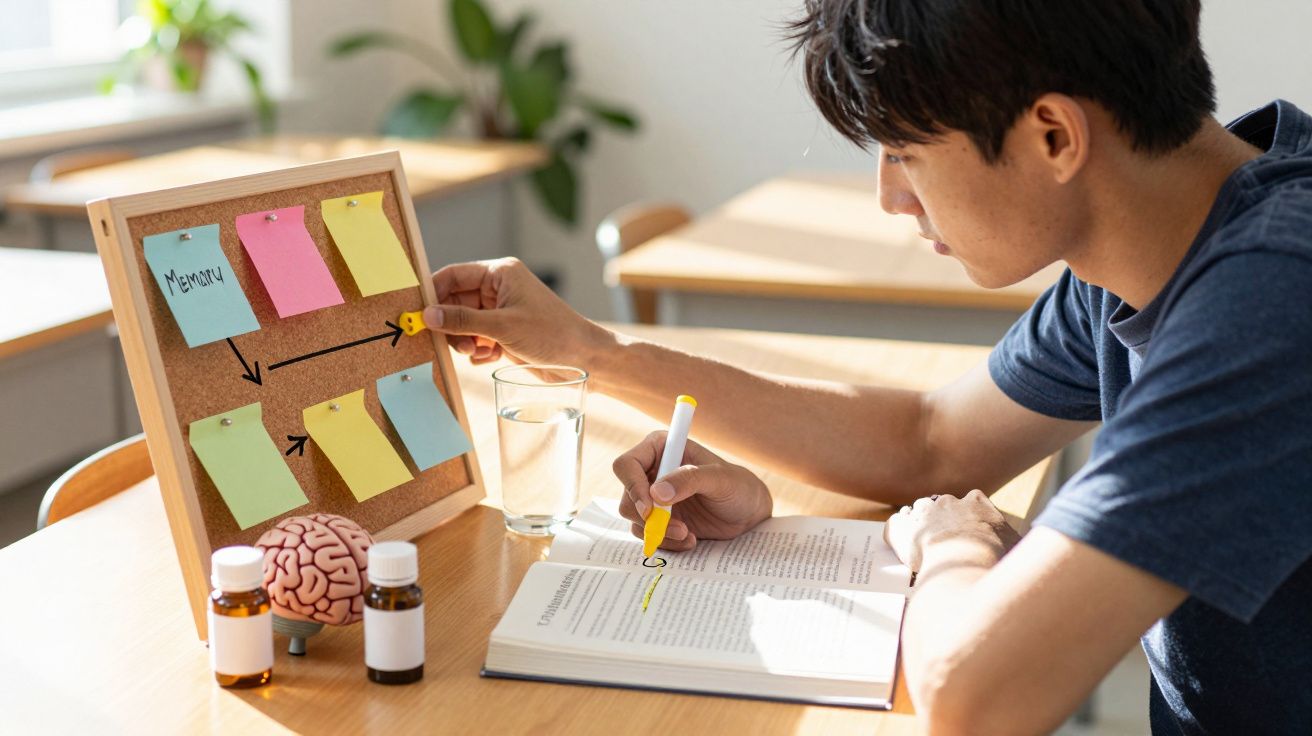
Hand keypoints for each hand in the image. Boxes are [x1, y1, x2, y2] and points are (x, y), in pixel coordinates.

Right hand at [423, 257, 612, 365]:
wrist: (584, 360)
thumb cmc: (552, 334)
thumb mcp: (503, 326)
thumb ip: (462, 321)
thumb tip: (428, 315)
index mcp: (501, 274)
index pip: (454, 275)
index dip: (434, 292)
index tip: (418, 312)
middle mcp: (499, 290)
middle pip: (455, 302)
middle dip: (451, 324)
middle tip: (452, 342)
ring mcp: (502, 312)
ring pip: (464, 324)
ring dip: (464, 340)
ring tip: (476, 351)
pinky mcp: (505, 334)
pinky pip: (476, 339)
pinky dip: (477, 350)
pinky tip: (489, 357)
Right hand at [613, 432, 772, 551]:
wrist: (747, 513)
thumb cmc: (737, 486)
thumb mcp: (719, 478)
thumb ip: (689, 480)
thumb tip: (656, 493)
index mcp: (660, 449)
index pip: (627, 465)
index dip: (633, 487)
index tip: (650, 509)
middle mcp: (651, 472)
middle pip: (627, 498)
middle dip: (649, 518)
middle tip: (678, 528)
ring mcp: (653, 498)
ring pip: (635, 520)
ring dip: (659, 532)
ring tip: (688, 534)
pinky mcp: (659, 520)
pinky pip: (648, 535)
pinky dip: (666, 542)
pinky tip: (689, 539)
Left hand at [883, 490, 1020, 573]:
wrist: (964, 561)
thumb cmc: (996, 556)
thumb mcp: (1020, 546)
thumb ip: (1021, 542)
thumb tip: (1035, 547)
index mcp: (977, 502)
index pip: (973, 501)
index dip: (970, 517)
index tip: (971, 531)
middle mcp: (948, 501)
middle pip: (942, 506)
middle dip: (943, 522)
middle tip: (947, 544)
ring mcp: (922, 512)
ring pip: (917, 514)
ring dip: (919, 528)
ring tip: (922, 548)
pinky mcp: (900, 528)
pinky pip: (894, 527)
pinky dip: (896, 536)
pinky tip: (900, 549)